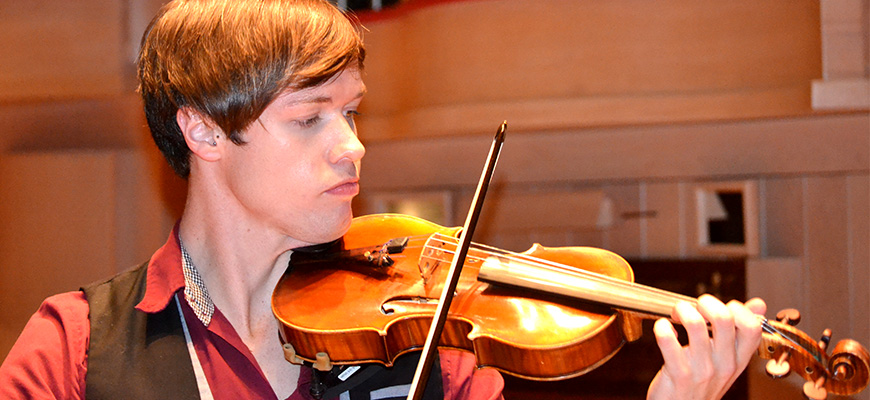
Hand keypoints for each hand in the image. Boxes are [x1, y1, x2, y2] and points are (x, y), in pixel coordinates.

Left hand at [647, 295, 766, 399]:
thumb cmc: (700, 386)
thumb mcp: (726, 362)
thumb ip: (739, 333)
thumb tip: (758, 305)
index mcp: (738, 360)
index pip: (753, 327)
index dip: (738, 308)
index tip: (723, 307)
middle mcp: (724, 365)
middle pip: (724, 318)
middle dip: (705, 302)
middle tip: (694, 307)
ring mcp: (702, 370)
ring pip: (695, 324)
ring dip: (681, 310)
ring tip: (676, 314)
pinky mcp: (679, 374)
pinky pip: (669, 340)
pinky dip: (662, 327)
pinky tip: (663, 328)